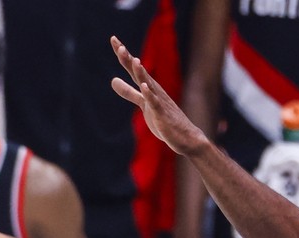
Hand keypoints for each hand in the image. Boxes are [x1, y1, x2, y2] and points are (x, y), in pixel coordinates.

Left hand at [110, 37, 209, 157]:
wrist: (185, 137)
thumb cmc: (164, 119)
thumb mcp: (143, 103)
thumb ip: (128, 92)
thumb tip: (113, 80)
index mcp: (147, 87)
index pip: (133, 68)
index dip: (123, 55)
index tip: (113, 39)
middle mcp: (153, 90)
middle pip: (139, 72)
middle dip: (128, 59)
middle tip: (117, 44)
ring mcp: (159, 102)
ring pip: (148, 84)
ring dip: (141, 73)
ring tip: (134, 60)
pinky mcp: (162, 115)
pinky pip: (155, 104)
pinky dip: (150, 95)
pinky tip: (144, 86)